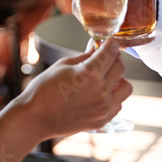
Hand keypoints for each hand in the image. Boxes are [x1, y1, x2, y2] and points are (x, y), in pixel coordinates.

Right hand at [10, 38, 132, 138]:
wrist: (35, 117)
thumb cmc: (44, 89)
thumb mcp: (63, 65)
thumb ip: (84, 56)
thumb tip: (95, 47)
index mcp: (90, 74)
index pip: (110, 52)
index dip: (111, 43)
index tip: (110, 42)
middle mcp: (101, 91)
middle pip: (120, 67)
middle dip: (115, 58)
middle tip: (106, 56)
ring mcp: (103, 108)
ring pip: (126, 88)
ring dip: (119, 79)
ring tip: (106, 77)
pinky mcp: (101, 120)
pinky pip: (118, 104)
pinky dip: (114, 96)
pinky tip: (101, 93)